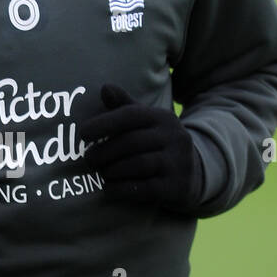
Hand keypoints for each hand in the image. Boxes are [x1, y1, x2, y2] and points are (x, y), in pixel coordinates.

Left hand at [78, 84, 203, 212]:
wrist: (193, 174)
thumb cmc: (158, 144)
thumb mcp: (146, 122)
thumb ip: (124, 106)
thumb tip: (104, 88)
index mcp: (163, 118)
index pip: (131, 115)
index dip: (104, 123)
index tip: (83, 133)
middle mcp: (174, 137)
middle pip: (131, 142)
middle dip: (104, 152)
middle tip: (89, 159)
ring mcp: (178, 163)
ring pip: (137, 165)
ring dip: (112, 170)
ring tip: (101, 172)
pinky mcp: (177, 187)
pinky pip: (144, 188)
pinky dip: (121, 189)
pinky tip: (109, 189)